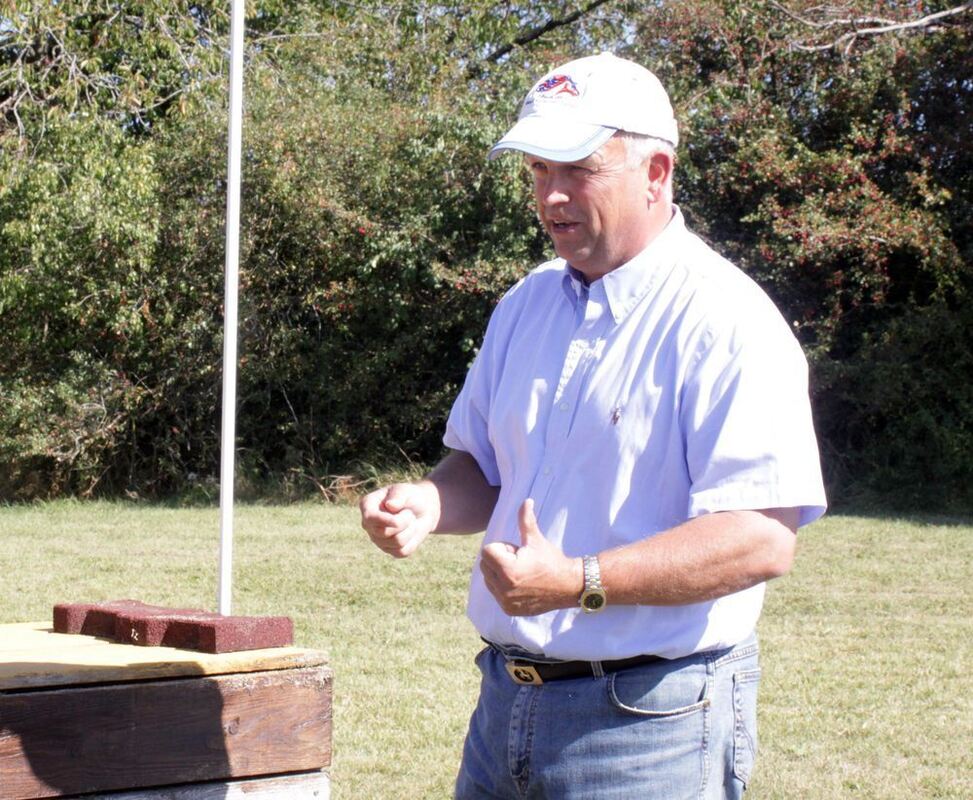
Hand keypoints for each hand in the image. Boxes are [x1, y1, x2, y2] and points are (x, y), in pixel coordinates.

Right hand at [360, 482, 438, 558]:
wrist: (422, 509)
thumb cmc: (410, 497)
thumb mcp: (406, 490)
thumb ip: (398, 495)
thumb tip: (390, 506)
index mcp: (367, 505)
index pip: (369, 517)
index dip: (384, 521)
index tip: (398, 520)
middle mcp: (368, 524)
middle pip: (384, 532)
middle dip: (403, 522)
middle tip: (409, 513)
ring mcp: (377, 539)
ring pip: (396, 542)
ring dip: (410, 530)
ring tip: (410, 520)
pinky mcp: (389, 550)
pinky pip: (402, 551)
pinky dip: (413, 541)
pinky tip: (411, 531)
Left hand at [479, 499, 582, 615]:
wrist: (569, 586)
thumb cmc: (552, 560)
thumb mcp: (537, 539)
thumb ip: (526, 520)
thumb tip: (526, 500)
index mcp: (508, 570)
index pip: (487, 551)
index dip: (502, 548)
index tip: (518, 552)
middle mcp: (504, 588)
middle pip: (484, 565)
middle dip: (499, 560)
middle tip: (520, 561)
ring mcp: (506, 602)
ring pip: (488, 580)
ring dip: (499, 574)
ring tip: (521, 573)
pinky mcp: (509, 610)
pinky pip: (495, 594)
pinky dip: (503, 588)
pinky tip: (522, 584)